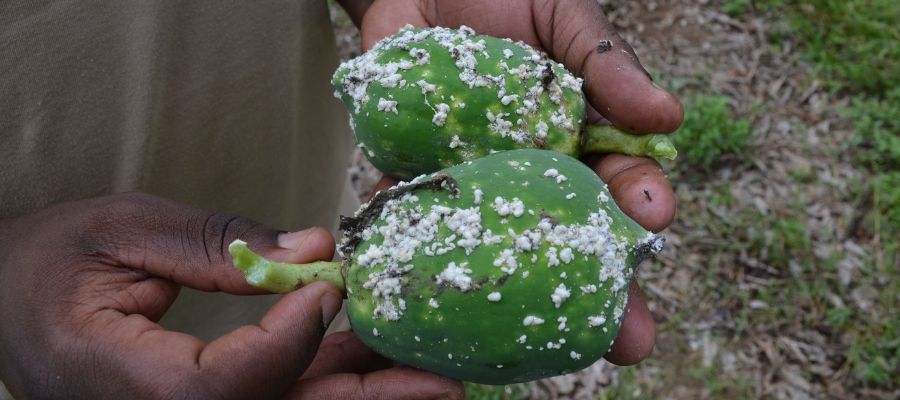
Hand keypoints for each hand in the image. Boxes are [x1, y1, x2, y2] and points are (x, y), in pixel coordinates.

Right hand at [0, 193, 462, 398]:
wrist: (6, 301)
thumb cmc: (50, 261)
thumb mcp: (122, 229)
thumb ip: (217, 243)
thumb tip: (314, 250)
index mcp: (116, 381)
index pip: (218, 387)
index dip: (284, 344)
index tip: (328, 286)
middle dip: (363, 398)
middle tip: (443, 381)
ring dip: (360, 391)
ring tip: (433, 374)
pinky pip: (274, 398)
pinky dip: (326, 376)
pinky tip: (375, 356)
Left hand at [361, 0, 682, 365]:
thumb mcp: (563, 16)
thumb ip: (606, 61)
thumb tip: (667, 117)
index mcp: (577, 139)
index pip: (618, 182)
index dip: (639, 205)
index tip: (655, 218)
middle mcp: (531, 173)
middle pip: (570, 239)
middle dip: (601, 290)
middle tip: (630, 339)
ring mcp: (476, 181)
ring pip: (503, 248)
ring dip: (522, 296)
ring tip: (543, 342)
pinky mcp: (419, 178)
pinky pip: (423, 219)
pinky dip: (428, 250)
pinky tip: (438, 285)